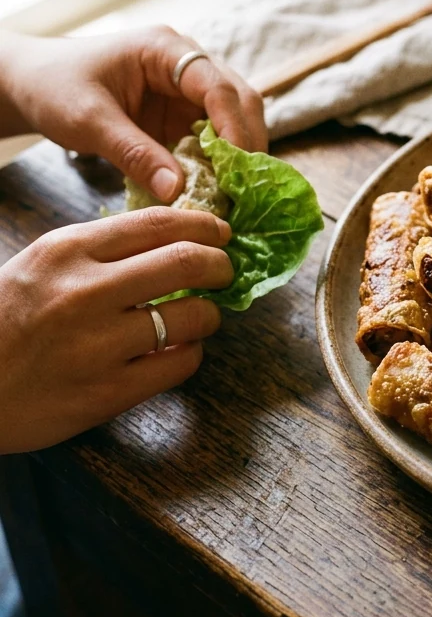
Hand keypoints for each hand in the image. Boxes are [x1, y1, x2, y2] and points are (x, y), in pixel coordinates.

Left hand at [0, 26, 266, 202]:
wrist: (33, 83)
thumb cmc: (55, 87)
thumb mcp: (88, 121)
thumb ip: (135, 153)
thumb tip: (178, 191)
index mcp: (165, 49)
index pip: (218, 87)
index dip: (234, 128)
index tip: (238, 169)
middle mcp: (188, 64)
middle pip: (240, 101)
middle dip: (248, 144)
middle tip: (247, 188)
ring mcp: (189, 89)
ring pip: (236, 120)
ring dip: (238, 156)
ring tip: (235, 193)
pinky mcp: (185, 113)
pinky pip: (215, 138)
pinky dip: (220, 164)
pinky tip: (218, 188)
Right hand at [0, 207, 234, 453]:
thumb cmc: (4, 323)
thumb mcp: (40, 266)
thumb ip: (100, 251)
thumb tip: (175, 239)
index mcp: (66, 252)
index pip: (157, 223)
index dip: (203, 226)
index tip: (221, 233)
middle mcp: (84, 292)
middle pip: (187, 262)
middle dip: (221, 265)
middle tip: (225, 272)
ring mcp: (97, 345)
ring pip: (193, 317)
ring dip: (209, 315)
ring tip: (200, 317)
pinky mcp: (107, 392)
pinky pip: (180, 365)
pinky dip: (190, 354)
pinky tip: (178, 351)